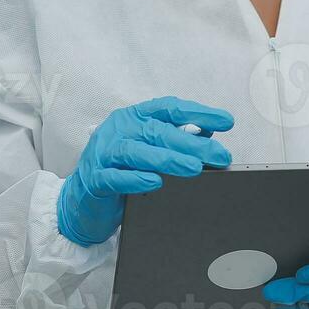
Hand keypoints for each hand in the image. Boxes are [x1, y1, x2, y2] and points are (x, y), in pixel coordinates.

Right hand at [58, 97, 233, 246]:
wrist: (83, 199)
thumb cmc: (120, 170)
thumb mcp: (149, 151)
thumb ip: (174, 140)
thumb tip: (207, 136)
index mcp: (134, 118)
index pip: (168, 109)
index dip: (198, 113)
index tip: (225, 122)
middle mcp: (118, 130)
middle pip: (157, 131)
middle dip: (192, 143)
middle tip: (219, 155)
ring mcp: (104, 153)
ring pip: (137, 152)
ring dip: (167, 159)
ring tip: (194, 168)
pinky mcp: (95, 179)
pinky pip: (115, 178)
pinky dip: (136, 179)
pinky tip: (155, 183)